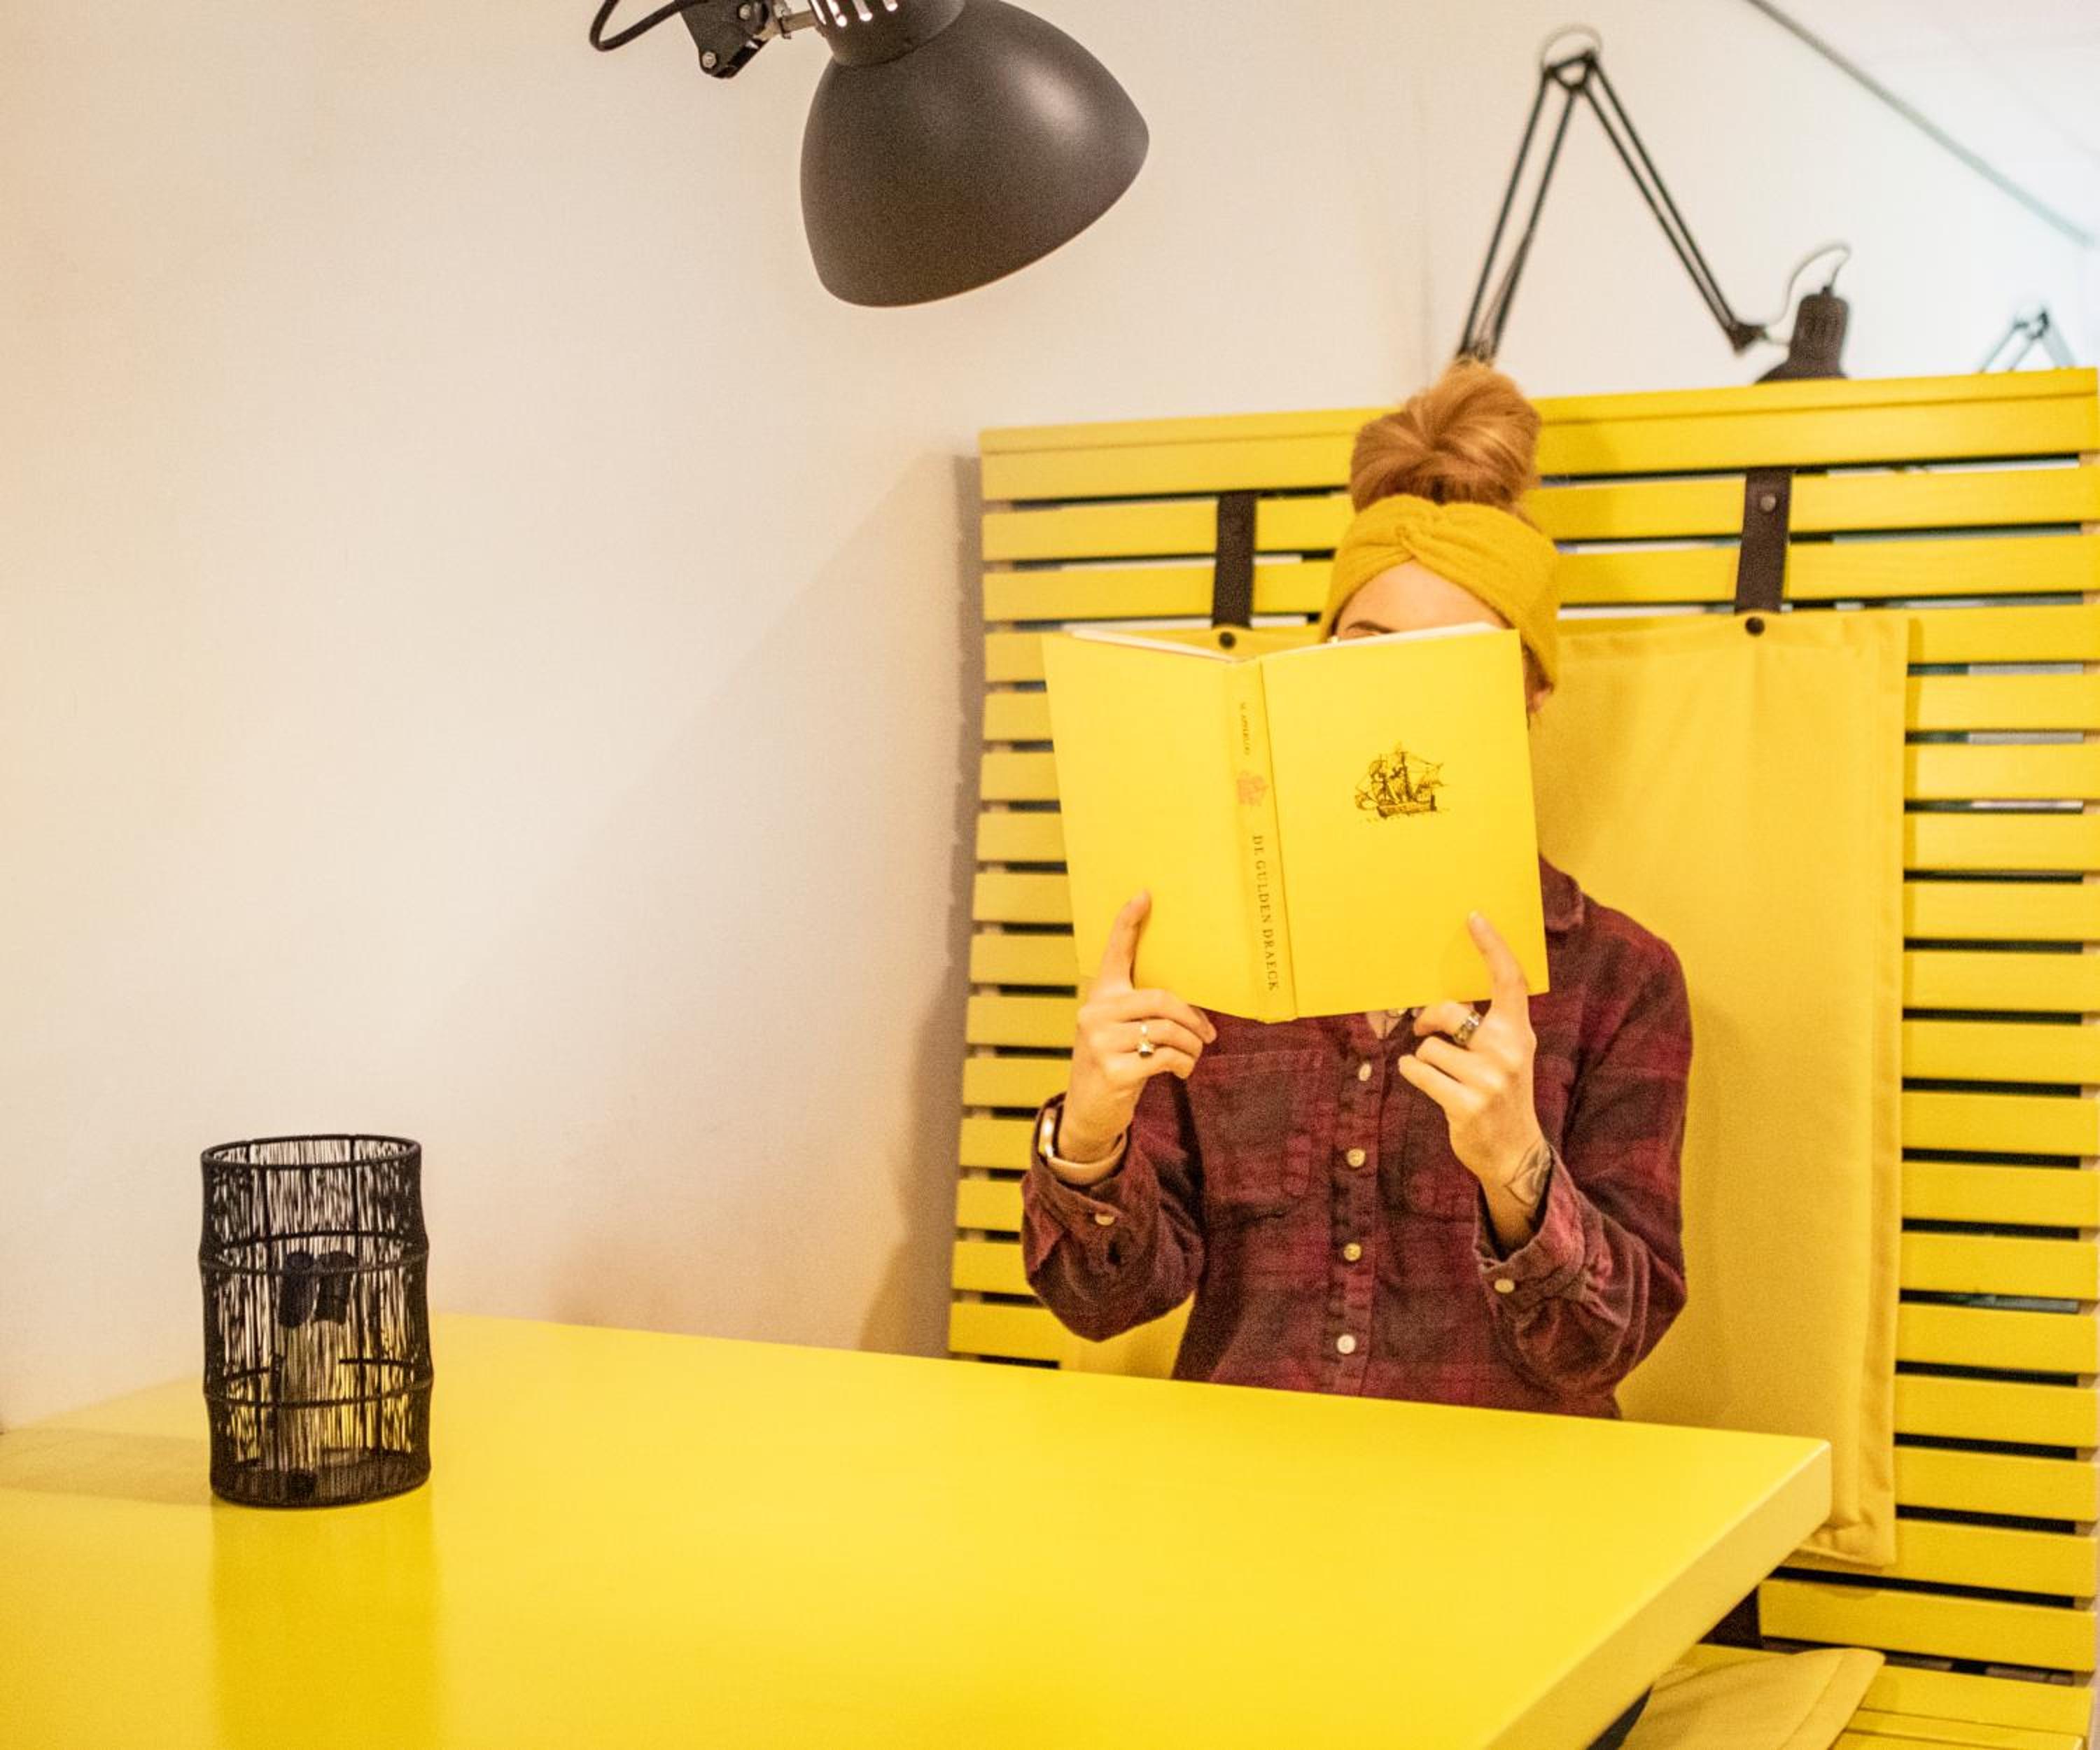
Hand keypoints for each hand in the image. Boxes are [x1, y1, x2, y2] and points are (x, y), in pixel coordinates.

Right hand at [1061, 891, 1217, 1157]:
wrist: (1088, 1112)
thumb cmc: (1115, 1064)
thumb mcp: (1121, 1033)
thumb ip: (1145, 1015)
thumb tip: (1196, 1013)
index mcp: (1099, 997)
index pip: (1114, 953)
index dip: (1128, 923)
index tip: (1144, 895)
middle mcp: (1094, 1013)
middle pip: (1160, 999)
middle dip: (1192, 1017)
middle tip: (1208, 1035)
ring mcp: (1099, 1042)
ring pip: (1167, 1030)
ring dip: (1192, 1046)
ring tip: (1193, 1057)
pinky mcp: (1112, 1071)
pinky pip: (1165, 1057)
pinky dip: (1182, 1064)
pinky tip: (1180, 1072)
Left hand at [1396, 911, 1544, 1191]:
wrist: (1514, 1152)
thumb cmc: (1501, 1095)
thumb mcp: (1507, 1056)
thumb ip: (1487, 1026)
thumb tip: (1443, 1000)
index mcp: (1519, 1033)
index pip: (1510, 980)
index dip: (1492, 946)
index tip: (1474, 917)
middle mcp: (1508, 1051)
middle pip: (1449, 1011)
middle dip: (1428, 1018)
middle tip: (1424, 1028)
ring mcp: (1489, 1080)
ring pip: (1428, 1046)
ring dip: (1424, 1058)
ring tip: (1442, 1076)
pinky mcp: (1466, 1105)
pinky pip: (1419, 1071)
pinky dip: (1414, 1073)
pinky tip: (1428, 1084)